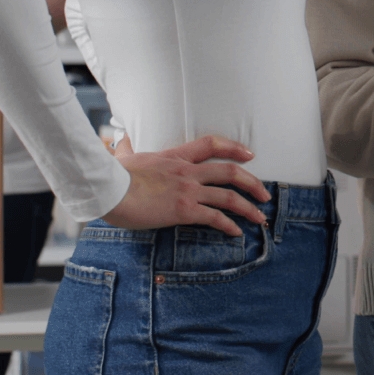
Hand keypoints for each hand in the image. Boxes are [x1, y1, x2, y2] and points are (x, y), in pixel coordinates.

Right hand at [102, 134, 271, 234]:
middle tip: (264, 193)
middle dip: (252, 182)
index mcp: (176, 156)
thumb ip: (126, 149)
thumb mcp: (123, 157)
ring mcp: (188, 190)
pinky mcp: (183, 210)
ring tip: (260, 217)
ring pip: (228, 196)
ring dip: (248, 207)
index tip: (249, 154)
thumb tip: (117, 141)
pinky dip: (229, 225)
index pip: (211, 144)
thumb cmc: (113, 176)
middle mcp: (187, 171)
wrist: (109, 188)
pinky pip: (214, 217)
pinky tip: (237, 232)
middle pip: (229, 171)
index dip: (234, 147)